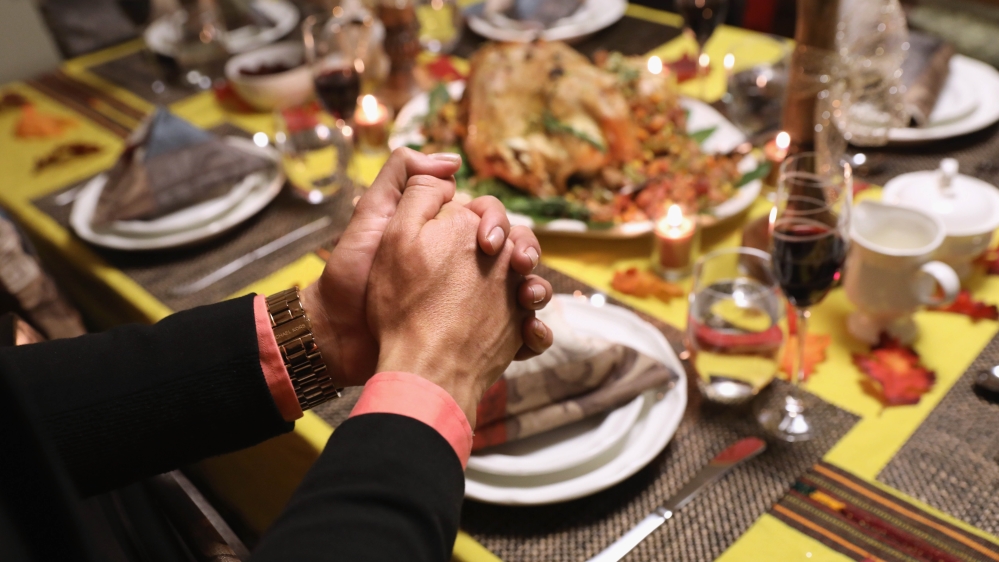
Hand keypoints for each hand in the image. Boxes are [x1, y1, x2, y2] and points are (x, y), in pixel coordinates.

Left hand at [367, 174, 529, 425]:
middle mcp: (466, 267)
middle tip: (522, 268)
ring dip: (537, 292)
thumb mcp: (373, 215)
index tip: (489, 241)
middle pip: (516, 253)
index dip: (498, 224)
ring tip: (530, 300)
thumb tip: (454, 162)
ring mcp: (475, 305)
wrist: (341, 337)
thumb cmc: (353, 274)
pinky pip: (520, 336)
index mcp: (446, 238)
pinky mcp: (478, 341)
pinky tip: (530, 336)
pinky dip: (534, 335)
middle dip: (527, 254)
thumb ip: (403, 177)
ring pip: (525, 291)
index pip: (489, 220)